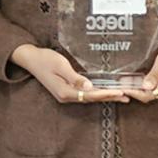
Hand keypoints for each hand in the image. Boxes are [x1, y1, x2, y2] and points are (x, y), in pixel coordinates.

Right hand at [11, 45, 128, 103]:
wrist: (30, 59)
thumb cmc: (45, 59)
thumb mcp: (61, 66)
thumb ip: (75, 78)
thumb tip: (90, 87)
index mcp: (66, 92)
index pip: (91, 95)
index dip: (106, 94)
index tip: (120, 92)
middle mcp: (67, 96)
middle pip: (92, 99)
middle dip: (109, 97)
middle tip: (126, 96)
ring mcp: (66, 94)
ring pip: (89, 97)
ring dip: (104, 96)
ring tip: (120, 96)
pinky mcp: (66, 90)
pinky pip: (85, 94)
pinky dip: (96, 93)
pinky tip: (104, 91)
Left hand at [123, 37, 157, 103]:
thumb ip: (154, 74)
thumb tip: (145, 86)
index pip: (147, 95)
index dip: (134, 93)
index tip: (122, 88)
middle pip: (148, 96)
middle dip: (134, 92)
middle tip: (121, 85)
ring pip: (151, 93)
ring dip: (139, 89)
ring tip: (126, 82)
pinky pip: (155, 89)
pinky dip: (145, 86)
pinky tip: (138, 80)